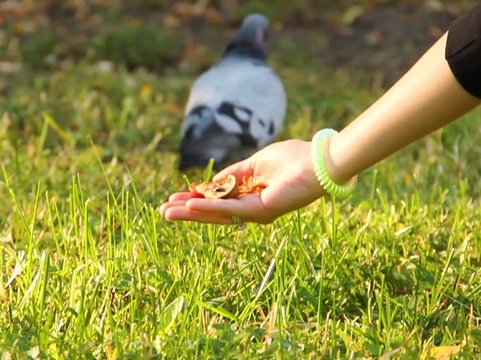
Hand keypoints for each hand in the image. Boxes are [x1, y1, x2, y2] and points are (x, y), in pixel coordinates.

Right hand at [159, 140, 326, 223]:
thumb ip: (233, 175)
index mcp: (250, 196)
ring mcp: (256, 212)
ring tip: (167, 212)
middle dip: (187, 211)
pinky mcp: (261, 211)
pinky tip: (190, 206)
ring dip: (191, 213)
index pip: (217, 202)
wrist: (317, 162)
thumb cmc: (292, 158)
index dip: (195, 199)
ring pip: (217, 214)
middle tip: (162, 211)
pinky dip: (209, 208)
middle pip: (213, 212)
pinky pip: (230, 210)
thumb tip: (210, 184)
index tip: (174, 197)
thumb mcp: (254, 163)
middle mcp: (252, 209)